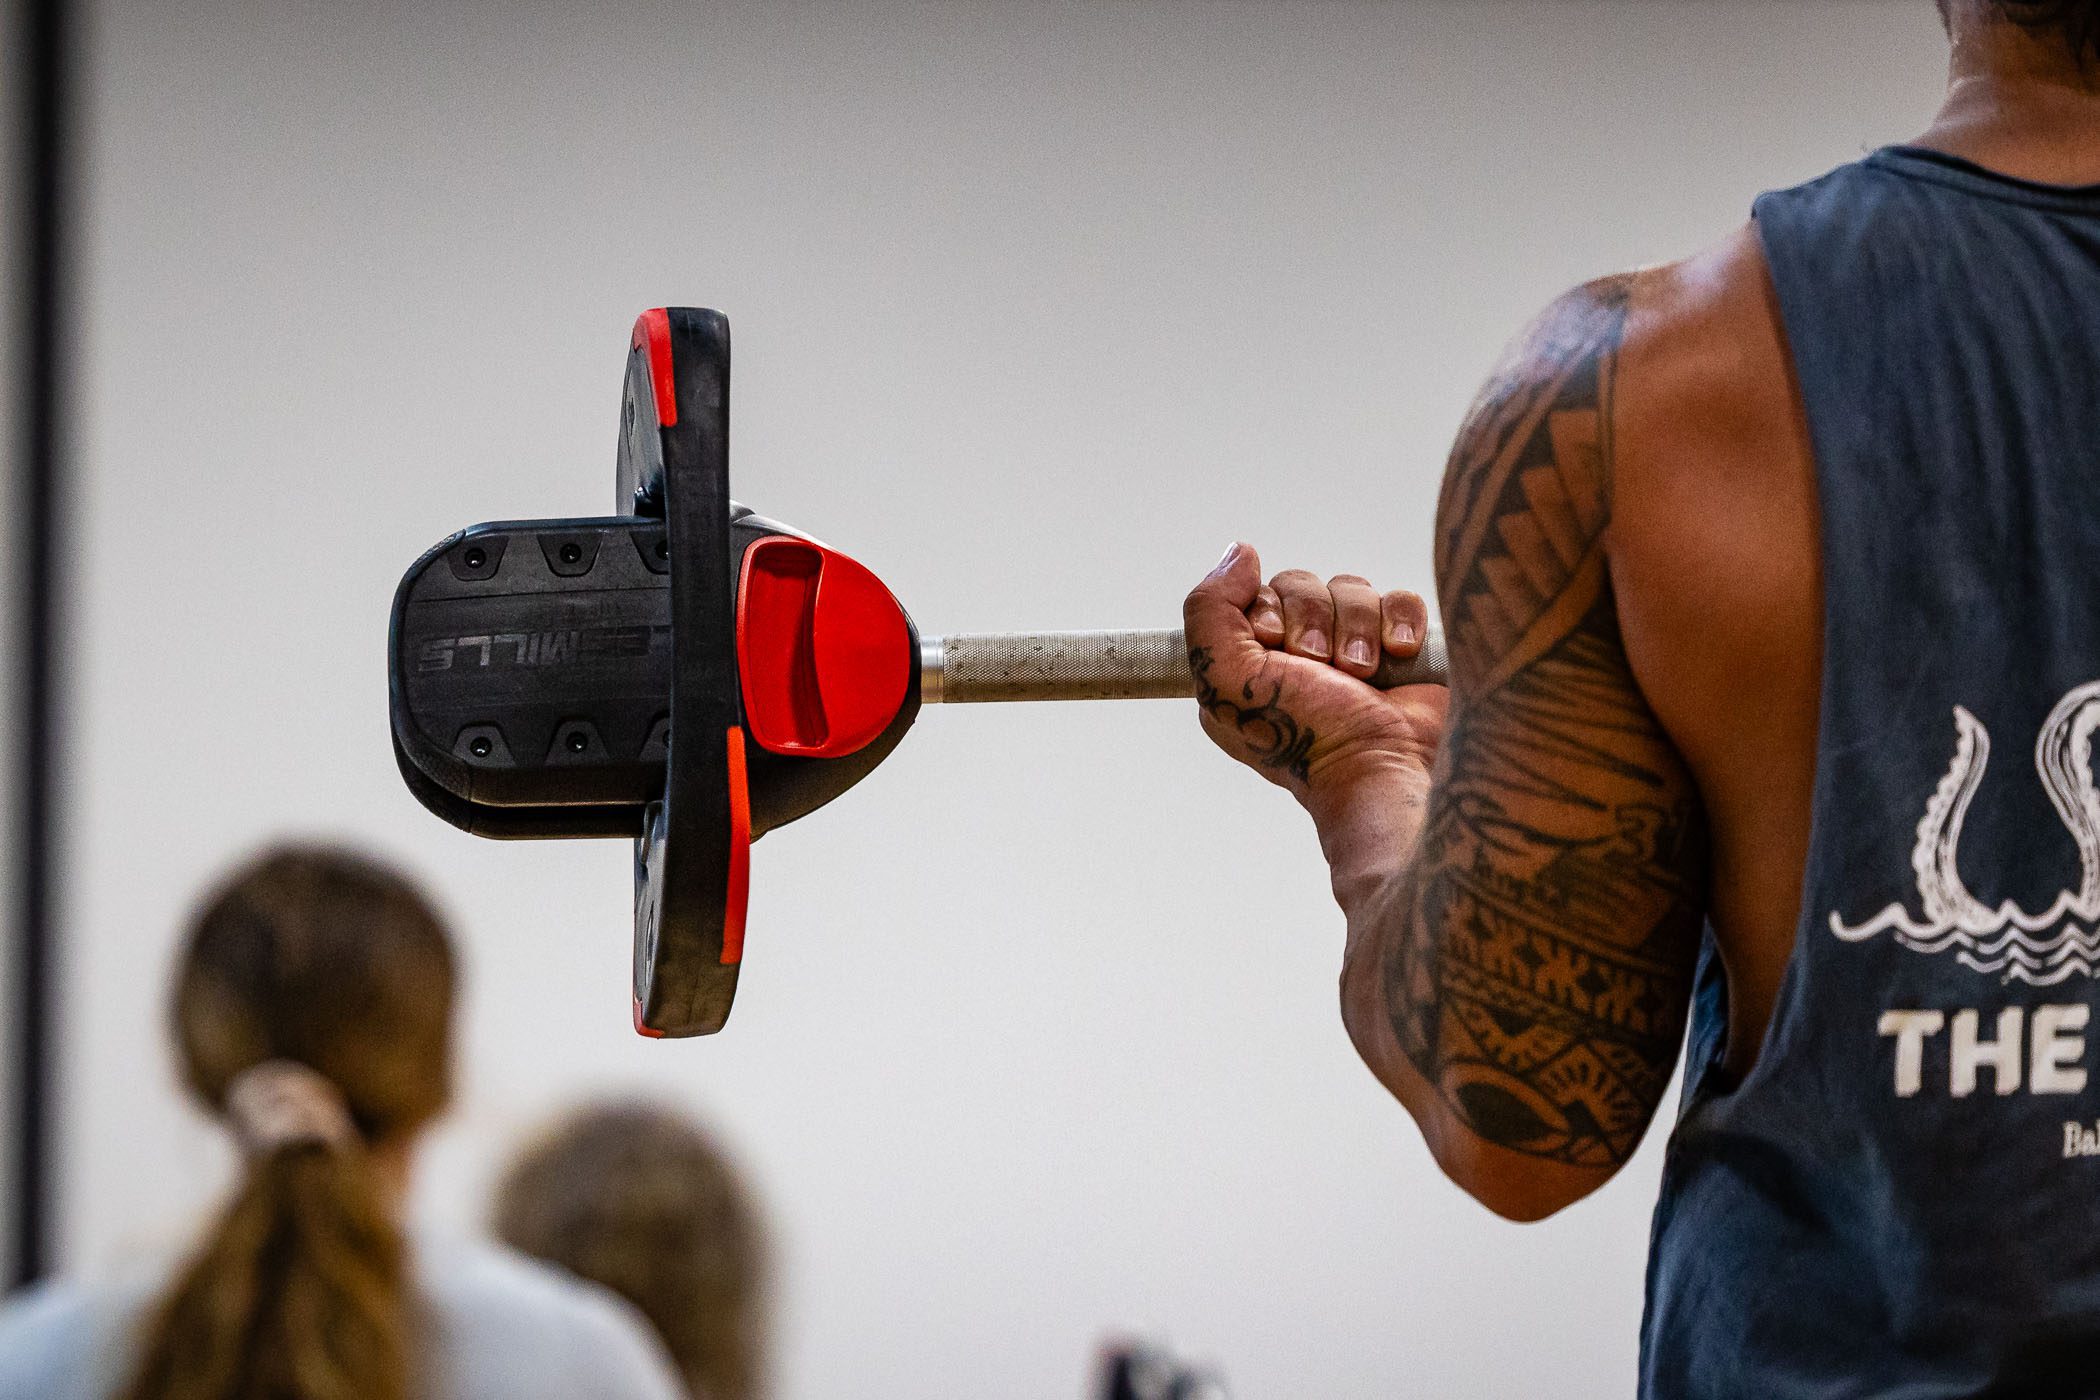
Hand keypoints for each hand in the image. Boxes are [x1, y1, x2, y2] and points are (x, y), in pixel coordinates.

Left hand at [1183, 542, 1448, 809]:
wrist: (1383, 766)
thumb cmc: (1306, 738)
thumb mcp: (1224, 679)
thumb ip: (1208, 610)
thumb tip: (1240, 553)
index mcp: (1248, 663)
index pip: (1252, 593)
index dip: (1267, 611)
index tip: (1276, 652)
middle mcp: (1296, 655)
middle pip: (1301, 585)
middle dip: (1314, 622)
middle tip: (1323, 668)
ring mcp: (1349, 649)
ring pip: (1350, 588)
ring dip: (1356, 628)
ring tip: (1361, 674)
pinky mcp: (1398, 647)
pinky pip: (1397, 599)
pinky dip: (1399, 622)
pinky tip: (1397, 656)